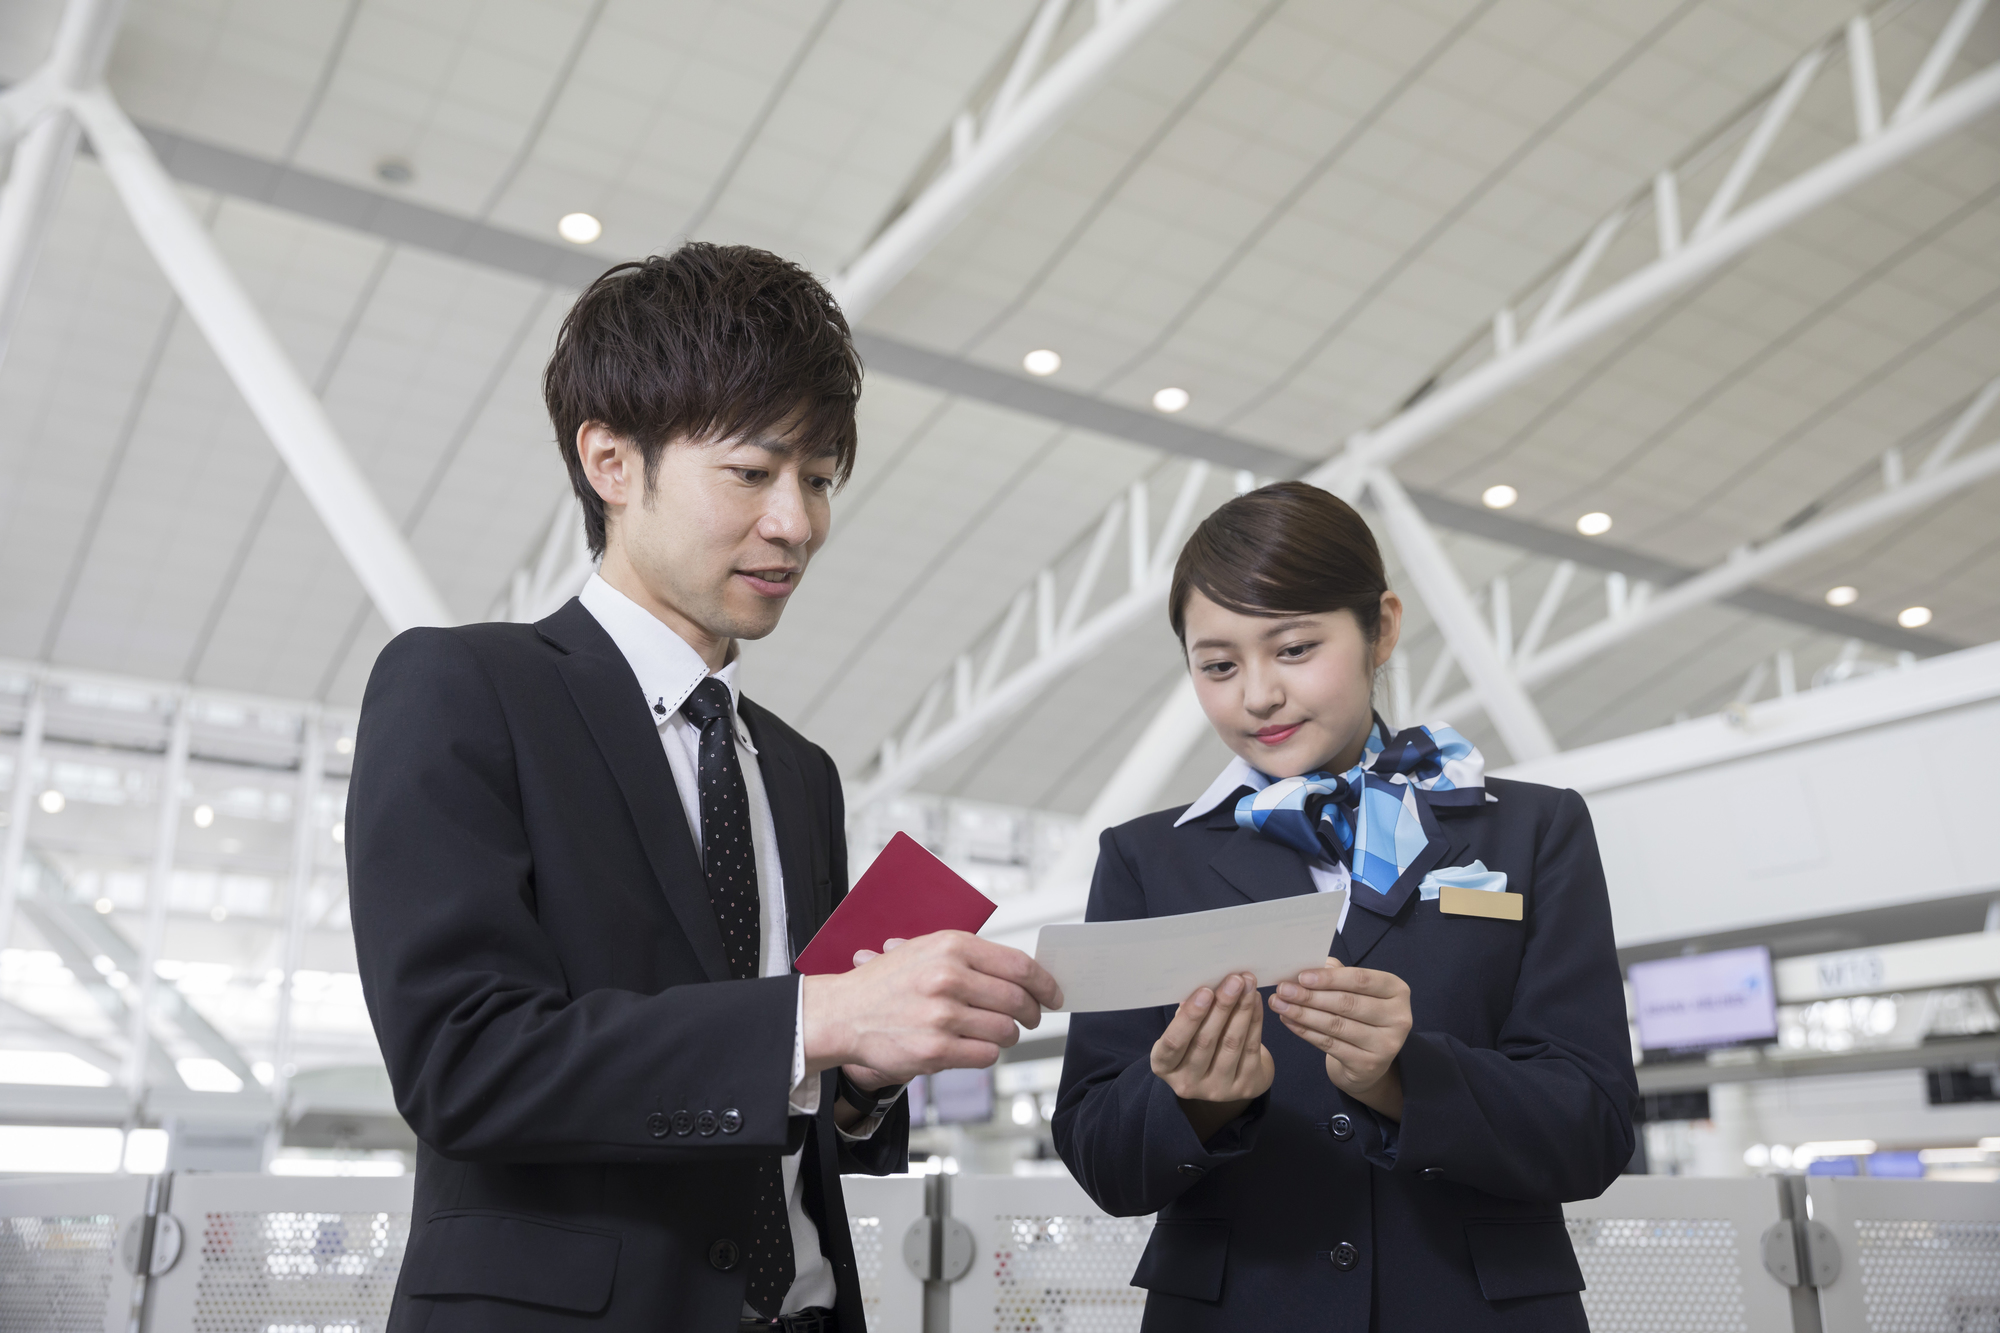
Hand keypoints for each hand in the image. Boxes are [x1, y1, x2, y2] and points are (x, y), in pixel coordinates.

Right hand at [801, 931, 1062, 1084]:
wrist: (841, 1013)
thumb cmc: (886, 982)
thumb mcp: (927, 950)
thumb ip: (973, 958)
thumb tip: (1024, 974)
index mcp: (952, 947)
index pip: (1020, 966)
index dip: (1045, 983)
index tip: (1053, 994)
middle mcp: (949, 977)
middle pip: (1019, 1000)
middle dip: (1032, 1013)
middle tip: (1030, 1017)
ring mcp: (942, 1015)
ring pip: (1006, 1031)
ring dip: (1008, 1035)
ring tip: (994, 1032)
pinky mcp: (936, 1049)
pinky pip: (986, 1056)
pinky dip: (985, 1053)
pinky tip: (970, 1046)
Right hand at [1150, 973, 1273, 1142]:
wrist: (1228, 1076)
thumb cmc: (1197, 1044)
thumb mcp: (1184, 1033)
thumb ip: (1187, 1015)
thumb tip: (1200, 987)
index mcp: (1164, 1066)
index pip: (1173, 1043)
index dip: (1190, 1017)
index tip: (1206, 991)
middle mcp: (1187, 1083)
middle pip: (1205, 1041)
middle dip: (1222, 1006)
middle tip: (1234, 980)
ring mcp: (1217, 1090)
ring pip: (1231, 1043)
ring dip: (1242, 1009)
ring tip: (1248, 983)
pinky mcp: (1245, 1088)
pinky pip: (1251, 1048)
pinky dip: (1254, 1020)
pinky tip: (1255, 999)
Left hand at [1270, 958, 1410, 1119]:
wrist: (1368, 1061)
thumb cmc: (1360, 1015)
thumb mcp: (1356, 991)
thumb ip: (1337, 975)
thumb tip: (1308, 962)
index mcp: (1397, 990)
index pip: (1361, 980)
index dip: (1330, 978)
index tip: (1301, 976)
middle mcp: (1398, 1017)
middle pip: (1347, 1003)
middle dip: (1310, 996)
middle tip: (1282, 990)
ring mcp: (1386, 1044)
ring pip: (1336, 1025)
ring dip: (1302, 1013)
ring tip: (1279, 1004)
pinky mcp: (1369, 1065)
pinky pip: (1330, 1044)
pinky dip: (1305, 1031)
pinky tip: (1288, 1021)